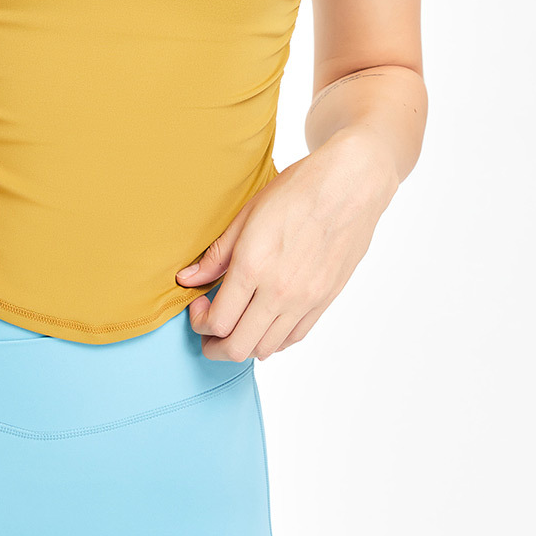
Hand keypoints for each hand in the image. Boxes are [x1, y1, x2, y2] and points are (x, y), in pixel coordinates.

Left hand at [174, 130, 399, 361]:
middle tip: (208, 330)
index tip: (199, 306)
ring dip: (244, 344)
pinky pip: (294, 338)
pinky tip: (264, 321)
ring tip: (236, 324)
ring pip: (266, 349)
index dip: (200, 322)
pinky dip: (274, 339)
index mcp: (253, 266)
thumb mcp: (247, 214)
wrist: (349, 186)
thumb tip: (187, 279)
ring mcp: (305, 300)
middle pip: (238, 347)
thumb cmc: (297, 191)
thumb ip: (217, 254)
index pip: (217, 322)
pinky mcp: (325, 301)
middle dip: (215, 346)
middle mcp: (279, 291)